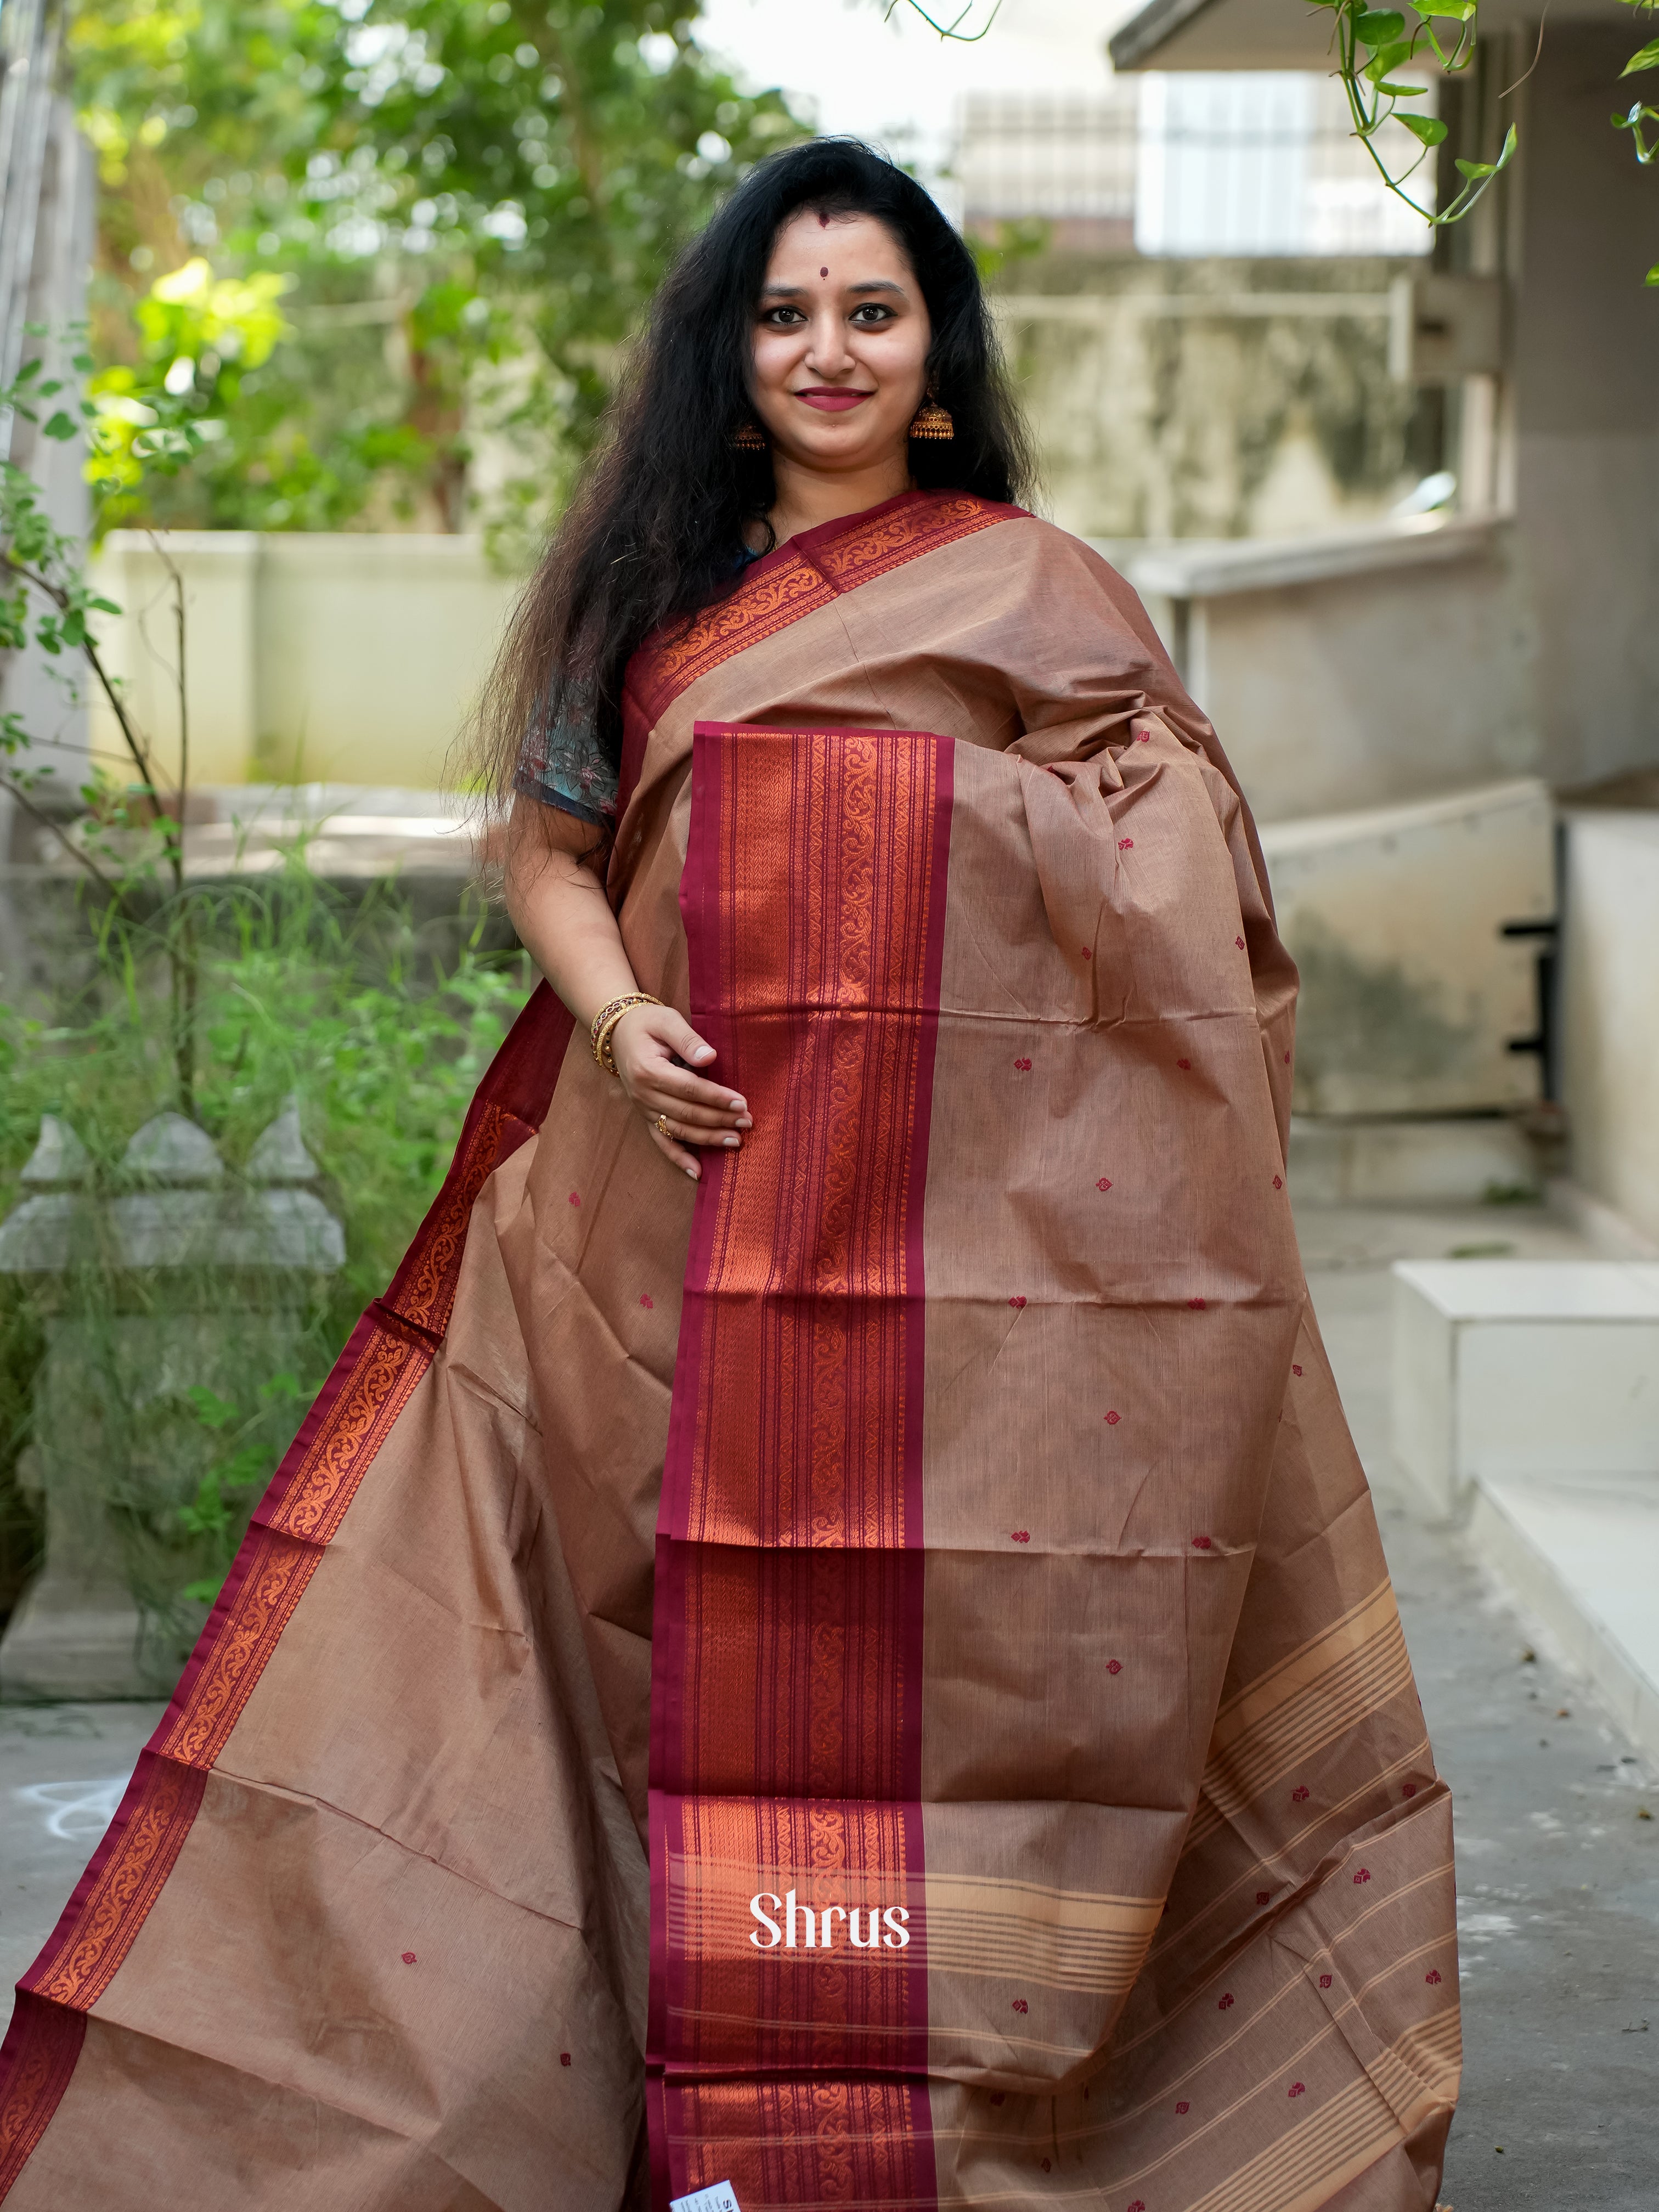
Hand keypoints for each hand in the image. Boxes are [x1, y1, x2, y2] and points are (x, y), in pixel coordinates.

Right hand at [609, 1004, 751, 1178]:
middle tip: (747, 1122)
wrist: (618, 1032)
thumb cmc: (647, 1023)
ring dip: (707, 1139)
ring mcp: (644, 1109)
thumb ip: (688, 1039)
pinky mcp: (647, 1116)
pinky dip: (679, 1159)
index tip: (742, 1103)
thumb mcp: (667, 1021)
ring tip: (735, 1142)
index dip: (716, 1098)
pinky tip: (698, 1173)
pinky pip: (662, 1142)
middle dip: (719, 1120)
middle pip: (687, 1113)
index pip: (689, 1089)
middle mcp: (644, 1095)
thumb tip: (710, 1058)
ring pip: (678, 1131)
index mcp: (649, 1070)